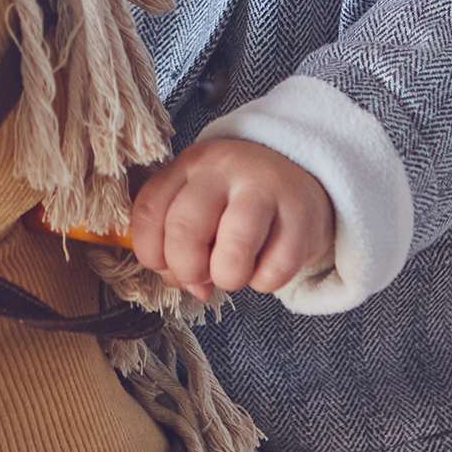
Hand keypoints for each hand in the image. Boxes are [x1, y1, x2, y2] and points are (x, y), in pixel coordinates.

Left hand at [128, 137, 333, 303]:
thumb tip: (193, 286)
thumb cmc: (236, 202)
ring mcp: (265, 188)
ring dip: (228, 278)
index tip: (165, 265)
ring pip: (232, 251)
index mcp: (190, 165)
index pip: (149, 210)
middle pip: (184, 229)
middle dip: (186, 269)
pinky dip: (265, 282)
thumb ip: (178, 243)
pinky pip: (274, 270)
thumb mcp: (199, 204)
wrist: (300, 177)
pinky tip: (267, 263)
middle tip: (201, 276)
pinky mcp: (301, 215)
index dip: (150, 253)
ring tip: (234, 270)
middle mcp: (224, 169)